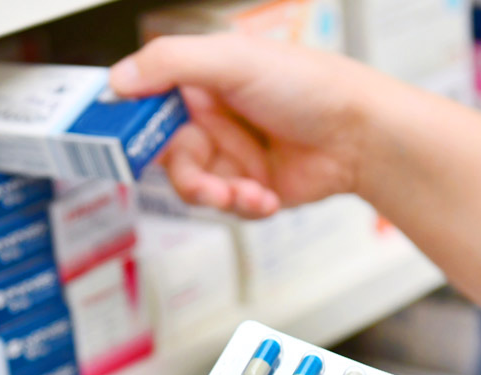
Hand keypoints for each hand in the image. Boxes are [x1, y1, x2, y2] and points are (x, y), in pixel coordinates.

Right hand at [110, 34, 392, 216]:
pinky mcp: (250, 187)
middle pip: (168, 156)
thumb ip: (170, 63)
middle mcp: (213, 117)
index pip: (148, 103)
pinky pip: (226, 207)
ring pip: (195, 187)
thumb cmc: (311, 86)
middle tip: (203, 182)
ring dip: (217, 194)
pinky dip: (243, 206)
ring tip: (242, 191)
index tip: (122, 143)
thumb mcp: (233, 61)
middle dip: (186, 174)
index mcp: (203, 80)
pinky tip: (266, 194)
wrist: (362, 136)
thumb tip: (118, 79)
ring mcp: (232, 154)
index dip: (134, 125)